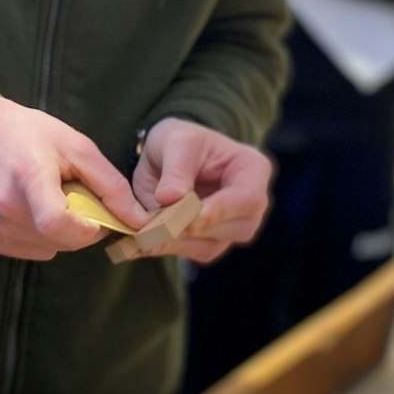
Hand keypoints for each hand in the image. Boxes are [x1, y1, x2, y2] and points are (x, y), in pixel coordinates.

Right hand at [0, 93, 150, 260]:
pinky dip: (46, 236)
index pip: (58, 223)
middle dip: (83, 226)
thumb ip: (112, 187)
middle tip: (75, 195)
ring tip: (51, 197)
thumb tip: (140, 222)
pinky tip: (35, 209)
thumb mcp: (79, 148)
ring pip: (53, 248)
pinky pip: (37, 250)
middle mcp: (7, 208)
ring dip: (64, 231)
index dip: (88, 229)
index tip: (97, 215)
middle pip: (64, 240)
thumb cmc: (35, 135)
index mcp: (29, 178)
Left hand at [131, 118, 271, 263]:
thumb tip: (170, 198)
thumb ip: (176, 170)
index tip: (186, 216)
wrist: (167, 154)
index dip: (218, 211)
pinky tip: (140, 242)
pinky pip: (192, 253)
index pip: (248, 199)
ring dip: (174, 241)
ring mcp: (233, 227)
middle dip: (192, 228)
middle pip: (235, 229)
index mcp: (253, 170)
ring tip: (141, 233)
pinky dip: (165, 247)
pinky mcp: (211, 242)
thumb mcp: (177, 142)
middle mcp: (251, 204)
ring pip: (211, 246)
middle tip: (153, 226)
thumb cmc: (180, 141)